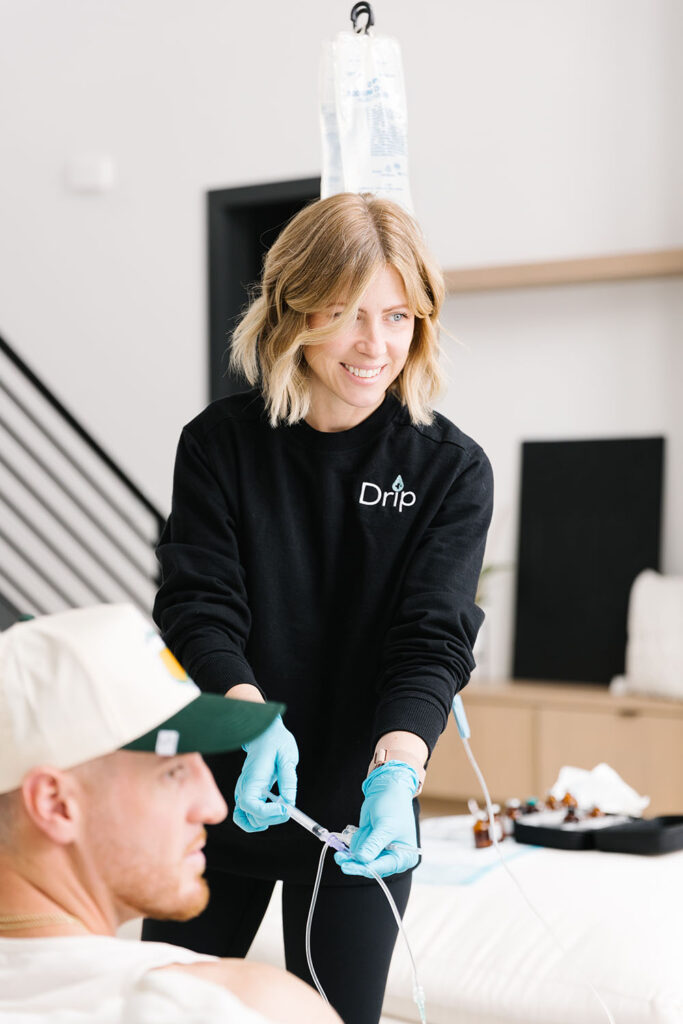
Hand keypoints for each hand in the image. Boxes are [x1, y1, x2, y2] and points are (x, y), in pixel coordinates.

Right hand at [233, 716, 298, 831]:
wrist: (265, 733)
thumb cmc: (276, 741)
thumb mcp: (287, 756)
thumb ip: (288, 781)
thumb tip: (290, 802)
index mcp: (252, 778)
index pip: (251, 805)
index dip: (268, 812)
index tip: (285, 808)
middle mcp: (243, 788)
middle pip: (250, 816)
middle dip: (271, 818)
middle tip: (288, 808)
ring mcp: (243, 791)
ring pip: (245, 819)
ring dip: (263, 821)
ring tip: (280, 812)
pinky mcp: (247, 793)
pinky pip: (245, 814)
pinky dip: (255, 820)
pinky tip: (270, 814)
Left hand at [334, 762, 418, 877]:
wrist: (387, 790)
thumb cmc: (393, 805)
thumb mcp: (384, 825)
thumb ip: (373, 844)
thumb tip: (361, 859)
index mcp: (404, 856)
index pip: (382, 868)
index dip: (364, 868)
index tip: (348, 867)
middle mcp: (393, 858)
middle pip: (369, 867)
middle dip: (355, 859)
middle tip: (339, 857)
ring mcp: (380, 852)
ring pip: (360, 858)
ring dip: (358, 844)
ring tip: (366, 828)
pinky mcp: (370, 845)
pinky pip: (357, 849)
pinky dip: (356, 839)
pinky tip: (364, 828)